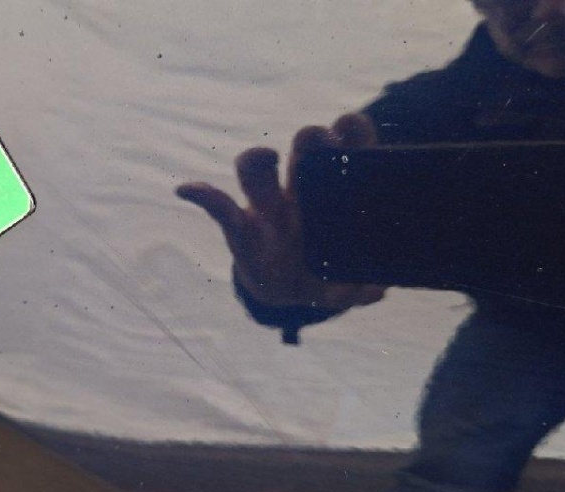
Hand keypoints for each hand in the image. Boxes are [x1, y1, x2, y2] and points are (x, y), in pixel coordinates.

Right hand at [176, 114, 386, 310]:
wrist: (285, 292)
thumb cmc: (320, 275)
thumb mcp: (340, 287)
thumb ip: (359, 288)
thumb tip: (378, 291)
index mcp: (328, 198)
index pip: (342, 158)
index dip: (347, 136)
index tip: (349, 125)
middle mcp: (297, 194)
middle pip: (301, 154)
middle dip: (311, 142)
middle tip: (321, 140)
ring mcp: (266, 208)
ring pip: (257, 170)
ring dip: (259, 158)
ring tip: (265, 155)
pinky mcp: (238, 228)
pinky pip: (216, 206)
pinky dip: (200, 194)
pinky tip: (185, 189)